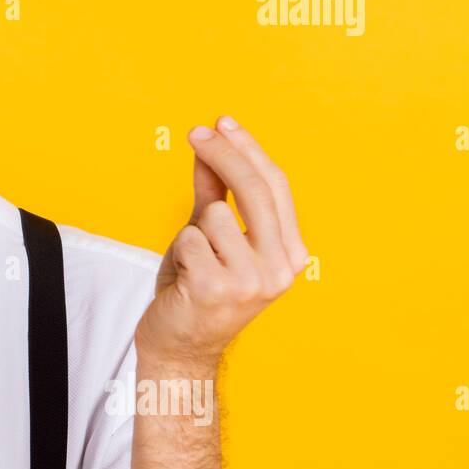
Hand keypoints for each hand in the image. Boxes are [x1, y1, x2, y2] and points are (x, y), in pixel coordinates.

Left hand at [134, 115, 306, 370]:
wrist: (179, 346)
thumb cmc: (195, 288)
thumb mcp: (208, 235)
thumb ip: (212, 191)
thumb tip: (208, 142)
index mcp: (289, 252)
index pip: (276, 187)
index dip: (248, 149)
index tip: (222, 122)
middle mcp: (280, 268)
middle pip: (254, 189)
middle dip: (223, 153)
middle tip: (195, 132)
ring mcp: (251, 281)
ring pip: (214, 214)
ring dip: (193, 230)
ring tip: (193, 262)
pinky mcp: (216, 288)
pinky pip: (190, 238)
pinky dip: (179, 251)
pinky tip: (184, 277)